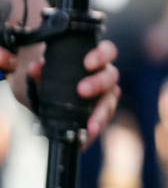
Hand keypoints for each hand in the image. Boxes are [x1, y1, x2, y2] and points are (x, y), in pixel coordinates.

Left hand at [1, 39, 122, 147]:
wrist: (49, 103)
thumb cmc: (53, 82)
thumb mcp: (44, 76)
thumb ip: (41, 72)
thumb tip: (35, 68)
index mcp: (95, 61)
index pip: (107, 51)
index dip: (101, 56)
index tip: (88, 64)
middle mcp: (104, 77)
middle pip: (111, 76)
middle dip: (98, 83)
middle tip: (82, 90)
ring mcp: (106, 96)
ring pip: (110, 101)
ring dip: (101, 112)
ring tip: (91, 125)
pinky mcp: (104, 113)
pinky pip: (104, 120)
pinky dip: (96, 127)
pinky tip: (87, 135)